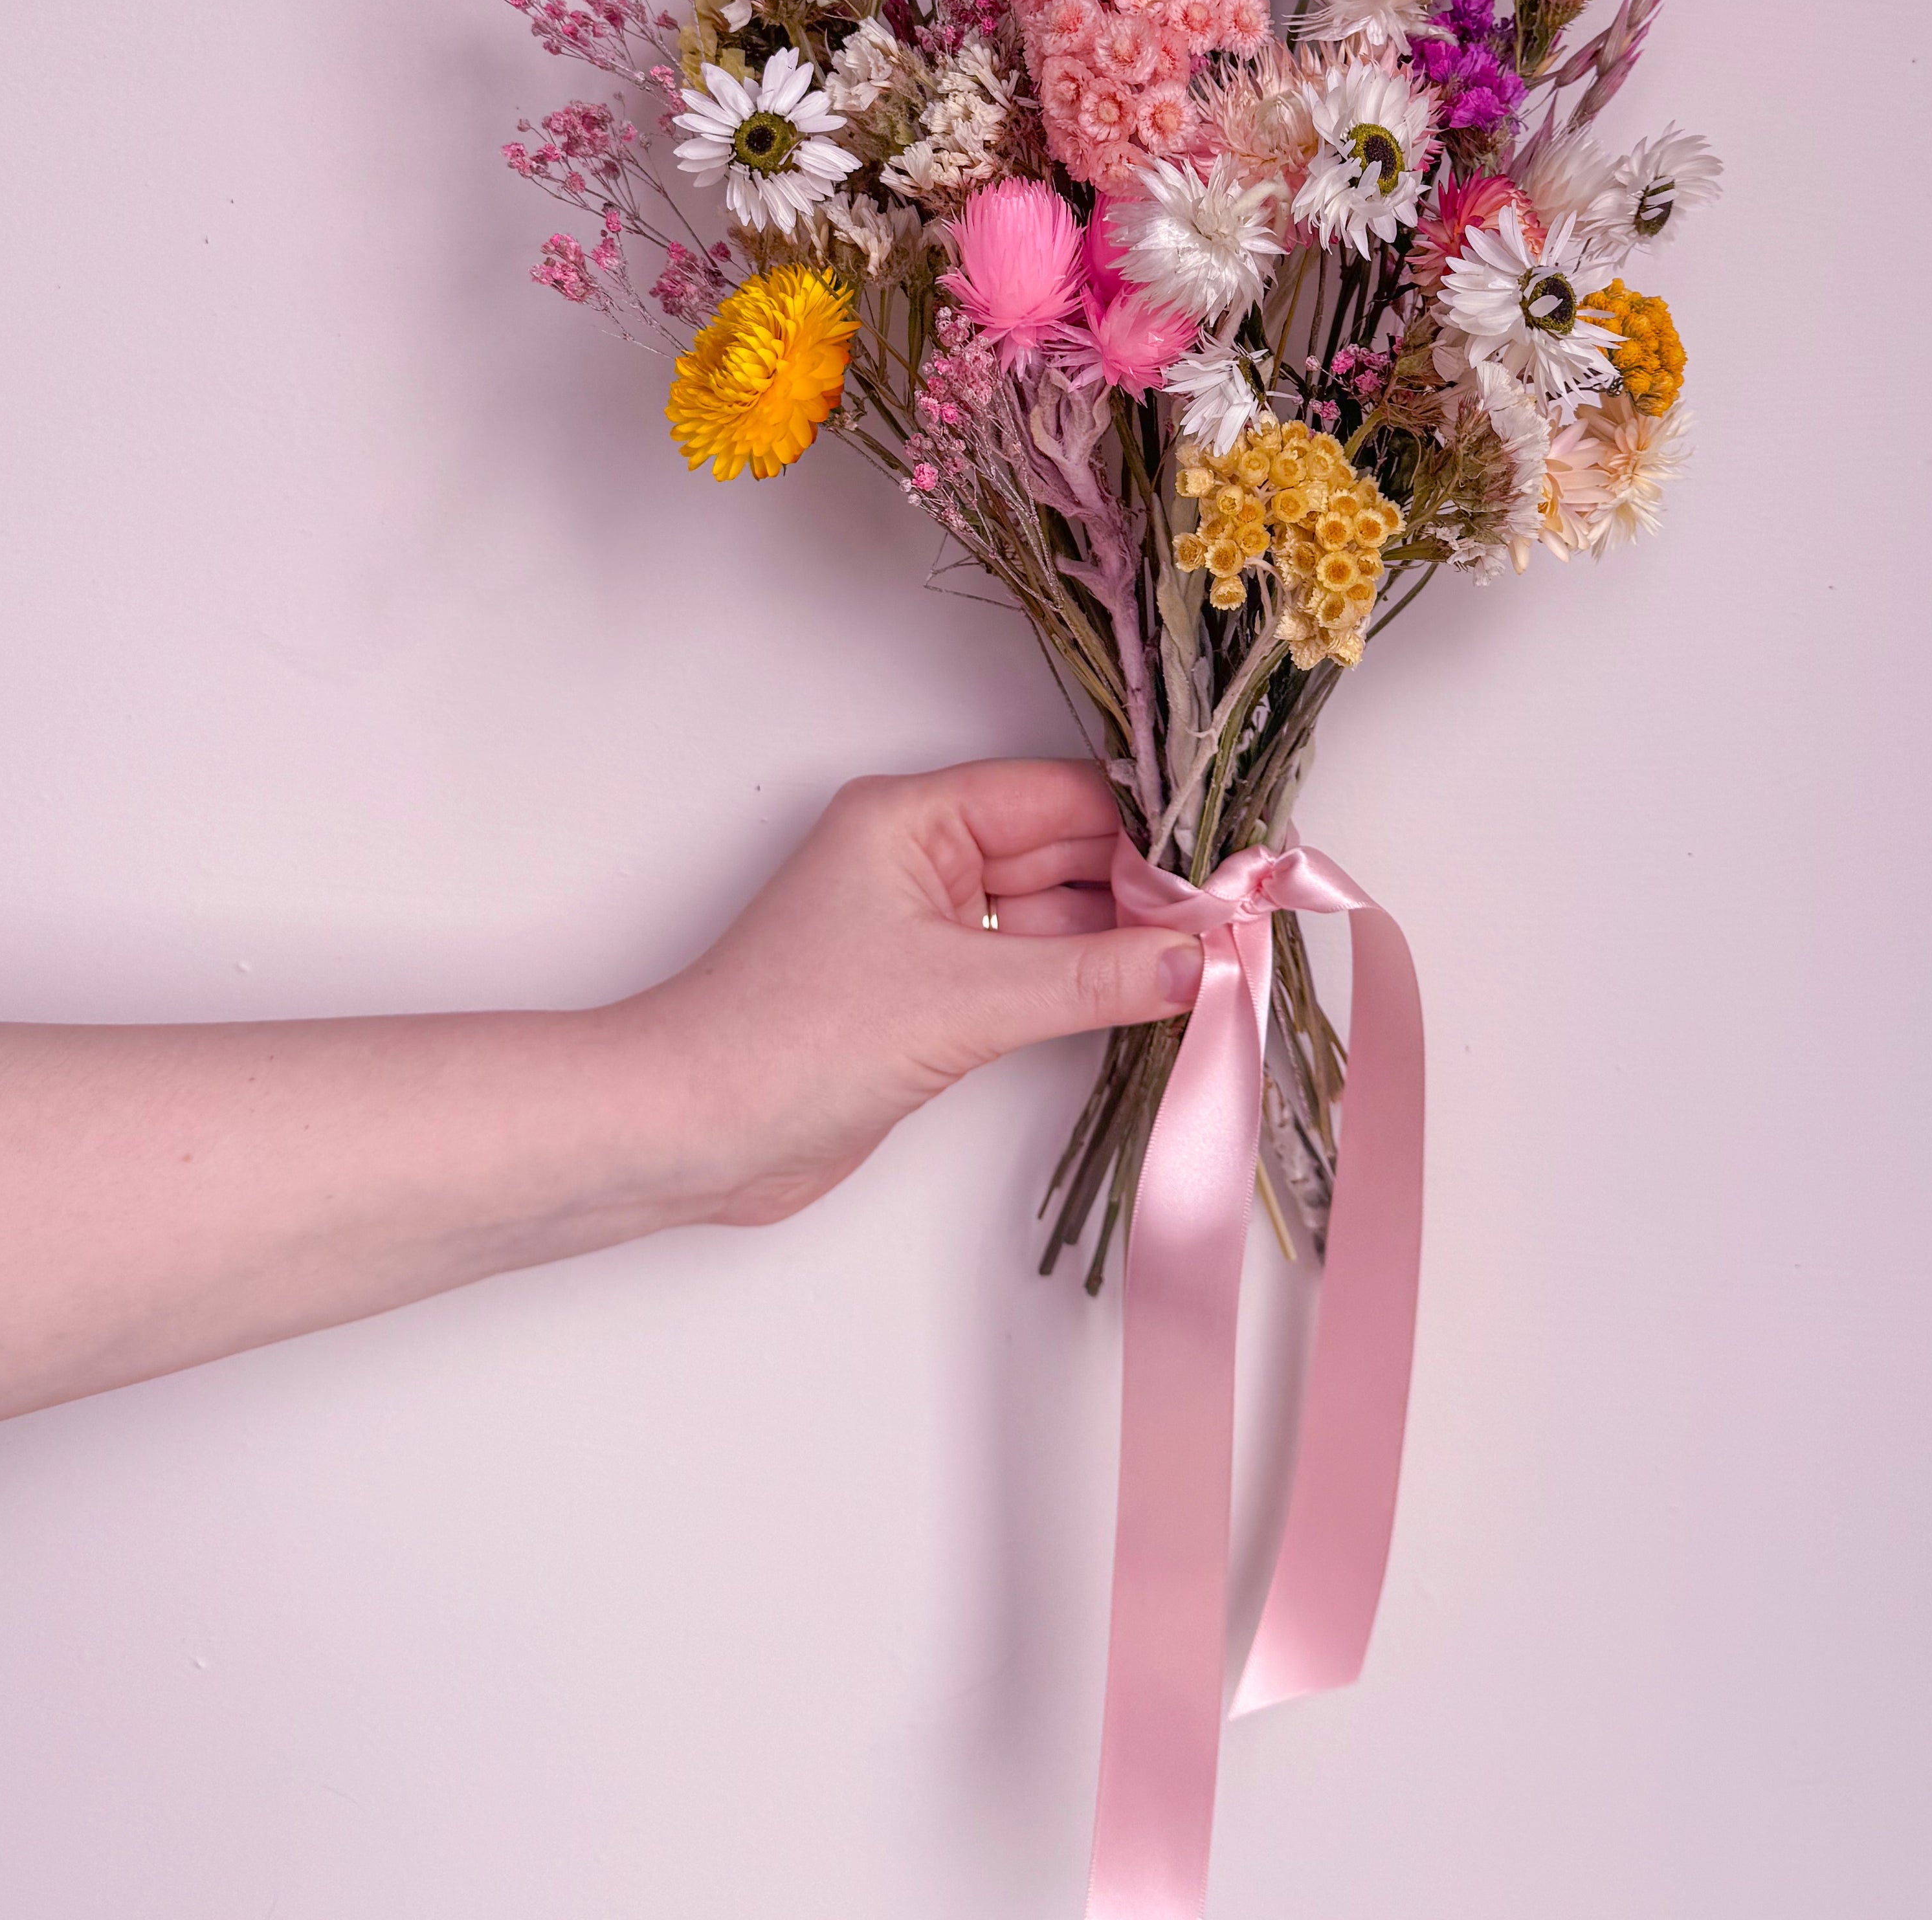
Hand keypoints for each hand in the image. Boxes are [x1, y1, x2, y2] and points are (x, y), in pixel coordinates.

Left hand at [634, 761, 1201, 1226]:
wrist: (689, 1133)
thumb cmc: (790, 1039)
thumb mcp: (962, 1000)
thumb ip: (1092, 977)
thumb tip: (1201, 961)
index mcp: (914, 818)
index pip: (1061, 797)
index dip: (1151, 828)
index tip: (1232, 862)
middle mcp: (923, 859)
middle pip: (1066, 853)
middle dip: (1151, 888)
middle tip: (1242, 920)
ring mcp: (927, 930)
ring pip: (1055, 917)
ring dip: (1127, 942)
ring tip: (1219, 962)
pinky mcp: (929, 997)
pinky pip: (1032, 972)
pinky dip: (1088, 986)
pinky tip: (1155, 998)